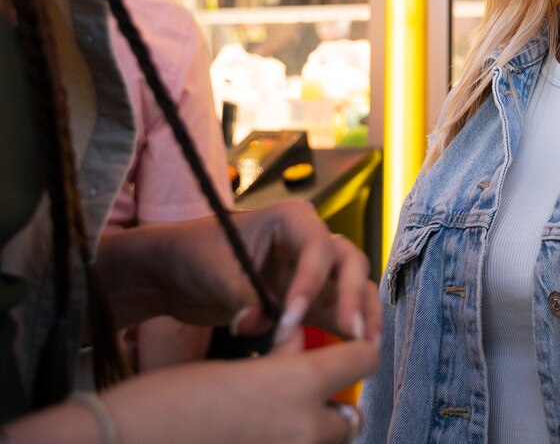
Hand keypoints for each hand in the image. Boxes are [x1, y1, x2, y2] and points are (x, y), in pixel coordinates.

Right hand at [53, 339, 376, 443]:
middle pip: (352, 417)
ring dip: (314, 434)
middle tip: (302, 402)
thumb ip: (282, 361)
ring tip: (274, 423)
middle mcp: (306, 425)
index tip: (347, 352)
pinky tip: (258, 437)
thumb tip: (302, 350)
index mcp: (299, 382)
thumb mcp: (238, 366)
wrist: (125, 441)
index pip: (365, 359)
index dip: (357, 352)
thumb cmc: (171, 398)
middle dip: (334, 409)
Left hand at [100, 200, 379, 343]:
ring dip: (363, 314)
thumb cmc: (195, 254)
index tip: (290, 318)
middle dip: (353, 297)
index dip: (310, 282)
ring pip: (356, 287)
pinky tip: (357, 353)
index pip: (317, 248)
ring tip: (367, 347)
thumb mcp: (215, 270)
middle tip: (350, 332)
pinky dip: (350, 330)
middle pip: (350, 263)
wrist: (176, 274)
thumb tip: (258, 323)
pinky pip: (340, 313)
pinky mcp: (312, 301)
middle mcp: (313, 242)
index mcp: (292, 220)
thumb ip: (242, 296)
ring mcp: (315, 273)